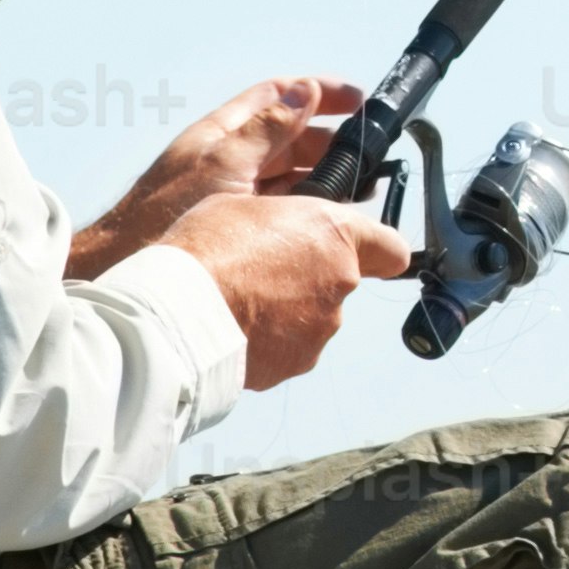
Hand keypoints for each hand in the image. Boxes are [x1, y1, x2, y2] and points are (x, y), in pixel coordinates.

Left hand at [66, 77, 369, 280]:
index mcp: (223, 135)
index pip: (280, 97)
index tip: (357, 99)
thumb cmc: (157, 218)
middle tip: (366, 158)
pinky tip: (323, 226)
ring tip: (356, 194)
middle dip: (330, 144)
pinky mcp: (232, 226)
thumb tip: (305, 92)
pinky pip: (279, 211)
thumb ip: (265, 130)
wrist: (121, 270)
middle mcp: (228, 159)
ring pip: (287, 177)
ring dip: (323, 181)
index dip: (320, 93)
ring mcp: (230, 194)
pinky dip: (305, 212)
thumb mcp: (222, 166)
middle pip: (289, 139)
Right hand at [157, 189, 416, 388]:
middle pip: (339, 281)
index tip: (371, 254)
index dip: (380, 251)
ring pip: (312, 317)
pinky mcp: (296, 363)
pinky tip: (235, 327)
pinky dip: (269, 340)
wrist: (178, 313)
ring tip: (240, 301)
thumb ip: (289, 221)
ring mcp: (320, 329)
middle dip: (309, 277)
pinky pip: (288, 347)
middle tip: (260, 269)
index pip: (391, 248)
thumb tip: (293, 233)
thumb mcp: (248, 205)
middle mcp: (340, 284)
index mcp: (335, 235)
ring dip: (287, 311)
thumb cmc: (207, 248)